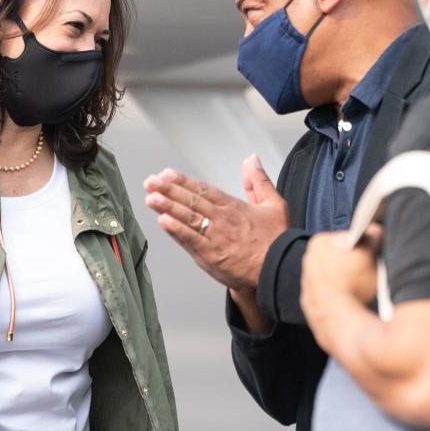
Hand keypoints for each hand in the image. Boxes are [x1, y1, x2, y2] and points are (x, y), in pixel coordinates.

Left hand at [143, 154, 288, 293]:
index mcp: (234, 207)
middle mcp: (222, 220)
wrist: (279, 271)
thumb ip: (259, 181)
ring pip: (188, 218)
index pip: (204, 189)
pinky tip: (163, 221)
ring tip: (151, 197)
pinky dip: (176, 230)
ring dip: (167, 206)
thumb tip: (251, 159)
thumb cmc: (276, 241)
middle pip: (191, 201)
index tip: (166, 173)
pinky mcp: (211, 256)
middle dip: (168, 190)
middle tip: (150, 182)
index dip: (183, 181)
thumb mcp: (274, 204)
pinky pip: (190, 240)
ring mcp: (215, 238)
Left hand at [300, 225, 381, 349]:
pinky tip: (353, 303)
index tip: (372, 254)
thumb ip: (374, 234)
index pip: (346, 238)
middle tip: (369, 273)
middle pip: (340, 258)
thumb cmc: (355, 286)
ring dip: (349, 283)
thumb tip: (374, 229)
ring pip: (335, 279)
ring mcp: (307, 287)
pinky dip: (341, 300)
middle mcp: (307, 263)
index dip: (363, 246)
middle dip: (355, 265)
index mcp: (318, 244)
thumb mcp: (372, 252)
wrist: (342, 323)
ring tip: (362, 290)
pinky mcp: (312, 308)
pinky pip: (331, 298)